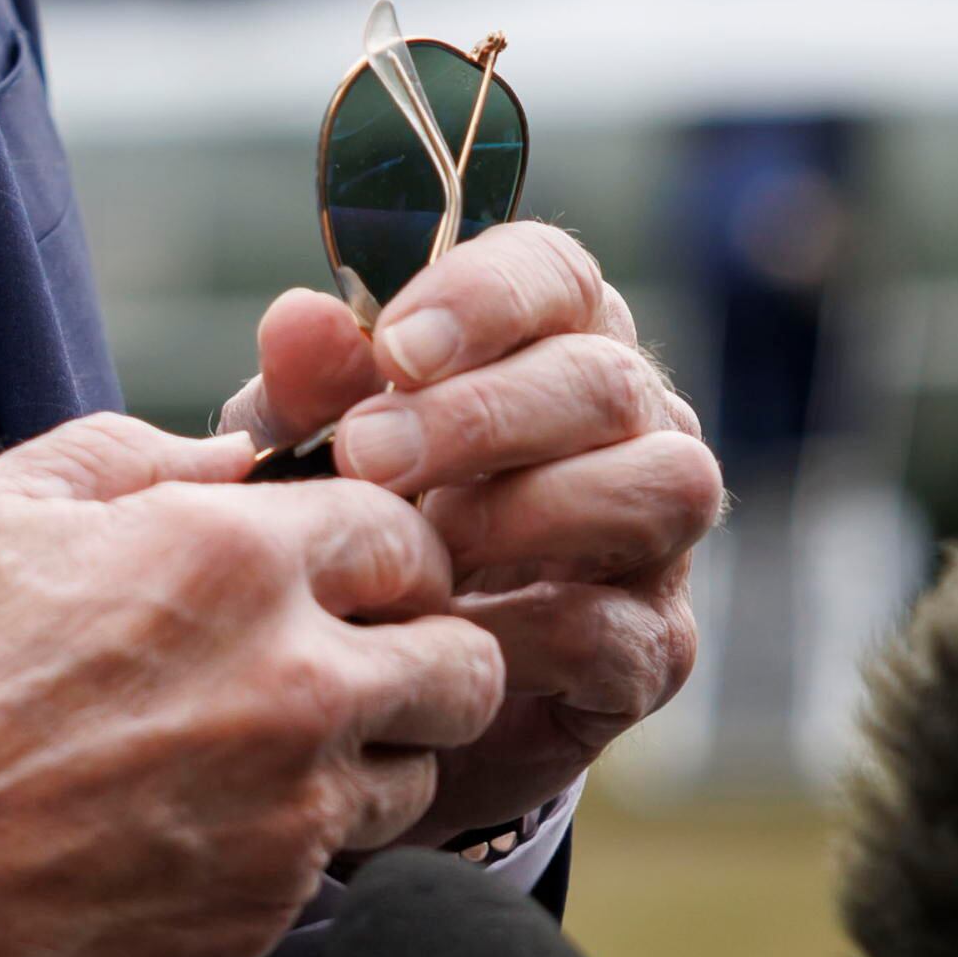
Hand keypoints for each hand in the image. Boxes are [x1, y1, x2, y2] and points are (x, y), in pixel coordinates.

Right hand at [0, 411, 506, 956]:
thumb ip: (129, 459)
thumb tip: (227, 458)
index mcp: (228, 558)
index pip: (402, 528)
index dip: (380, 543)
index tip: (344, 565)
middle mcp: (289, 683)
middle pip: (460, 661)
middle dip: (423, 648)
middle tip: (351, 656)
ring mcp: (285, 814)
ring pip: (417, 775)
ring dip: (367, 755)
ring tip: (263, 750)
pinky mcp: (260, 917)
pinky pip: (334, 870)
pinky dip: (292, 843)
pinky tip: (199, 822)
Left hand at [219, 222, 718, 837]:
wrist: (385, 683)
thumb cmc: (362, 520)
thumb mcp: (308, 449)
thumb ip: (308, 386)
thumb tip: (298, 318)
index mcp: (552, 338)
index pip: (555, 273)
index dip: (483, 299)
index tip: (394, 348)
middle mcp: (631, 422)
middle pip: (606, 380)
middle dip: (482, 415)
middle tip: (368, 456)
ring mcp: (659, 535)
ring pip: (658, 485)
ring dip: (529, 510)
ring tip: (425, 543)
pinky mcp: (654, 647)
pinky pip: (614, 628)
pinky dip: (519, 630)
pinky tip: (443, 631)